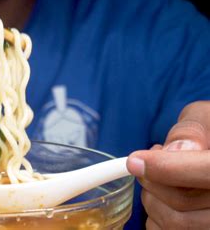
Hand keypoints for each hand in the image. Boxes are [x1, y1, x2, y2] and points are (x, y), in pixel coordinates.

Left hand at [127, 101, 209, 228]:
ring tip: (159, 177)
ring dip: (152, 198)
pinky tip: (163, 198)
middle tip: (148, 160)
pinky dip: (155, 216)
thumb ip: (192, 131)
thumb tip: (174, 151)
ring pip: (173, 222)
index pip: (206, 172)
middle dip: (152, 179)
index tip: (134, 161)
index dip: (168, 168)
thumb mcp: (206, 119)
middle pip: (182, 201)